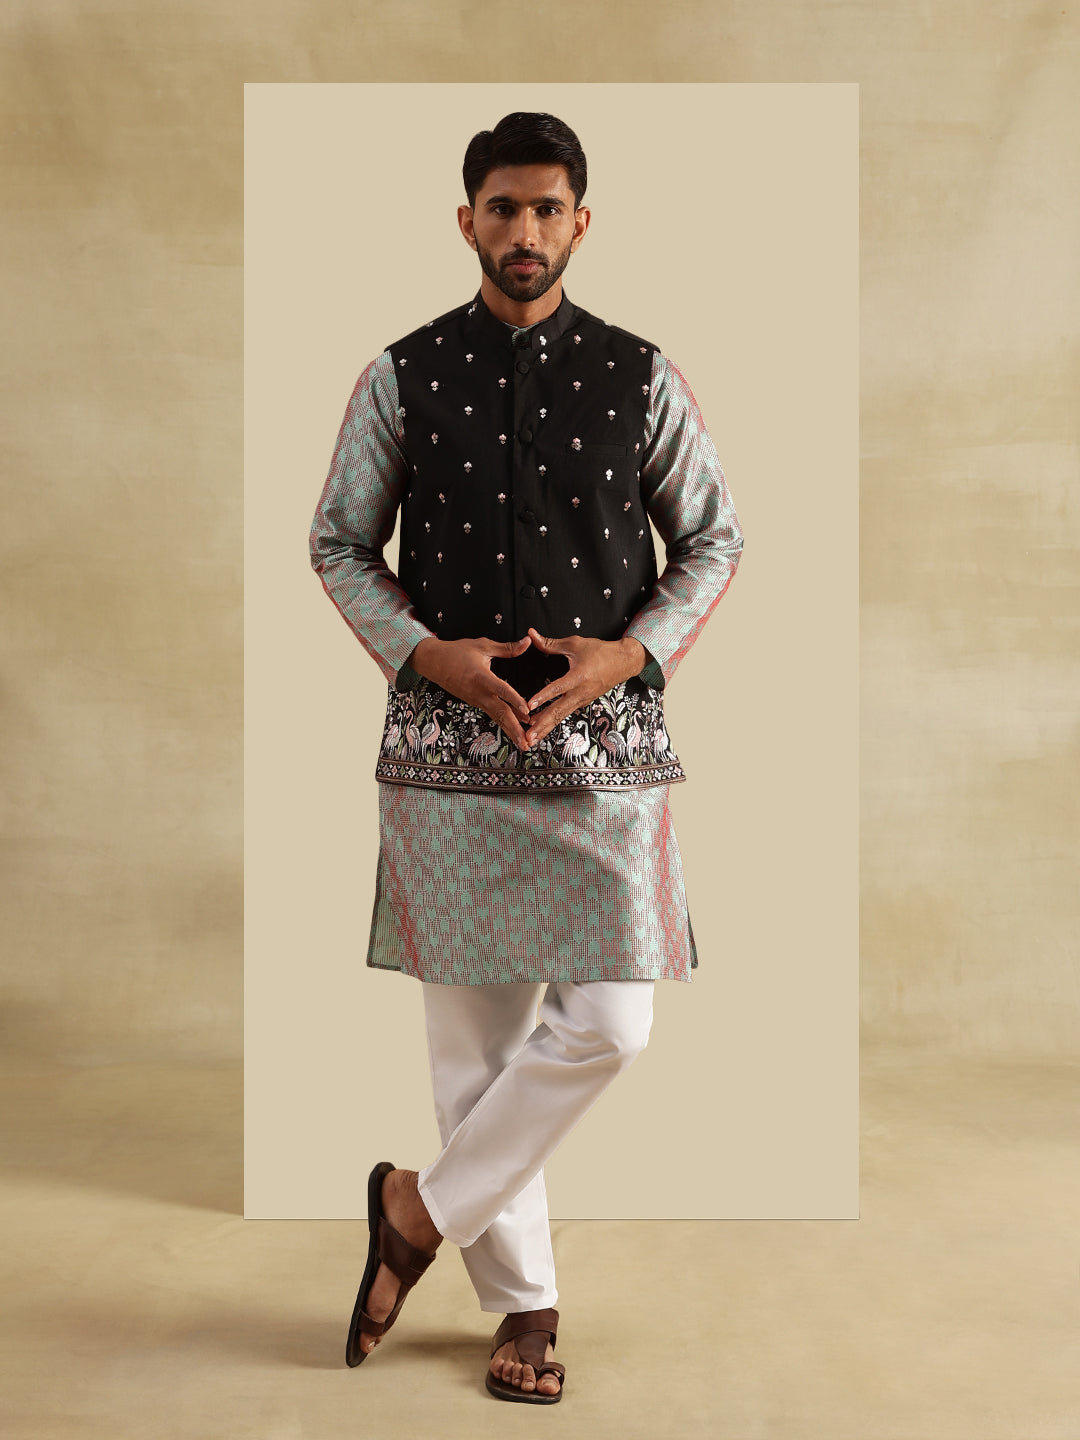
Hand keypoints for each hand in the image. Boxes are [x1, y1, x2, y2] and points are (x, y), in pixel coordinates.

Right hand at [407, 635, 534, 750]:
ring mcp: (476, 700)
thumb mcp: (483, 646)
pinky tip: (514, 731)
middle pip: (500, 712)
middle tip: (527, 741)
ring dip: (511, 731)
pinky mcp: (475, 703)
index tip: (527, 710)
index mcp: (481, 677)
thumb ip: (507, 648)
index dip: (515, 699)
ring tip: (524, 744)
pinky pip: (492, 715)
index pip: (501, 689)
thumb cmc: (457, 652)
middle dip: (515, 728)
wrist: (433, 661)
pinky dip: (504, 724)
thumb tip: (528, 641)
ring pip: (497, 717)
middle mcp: (479, 692)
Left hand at [523, 628, 646, 746]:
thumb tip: (531, 635)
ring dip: (546, 728)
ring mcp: (583, 700)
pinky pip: (565, 714)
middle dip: (542, 725)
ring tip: (531, 738)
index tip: (529, 706)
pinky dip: (553, 722)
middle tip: (527, 736)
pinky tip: (541, 728)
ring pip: (561, 716)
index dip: (543, 697)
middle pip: (559, 711)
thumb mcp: (575, 643)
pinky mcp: (583, 702)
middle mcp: (581, 692)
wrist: (624, 662)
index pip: (558, 689)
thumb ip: (551, 643)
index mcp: (579, 677)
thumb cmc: (600, 651)